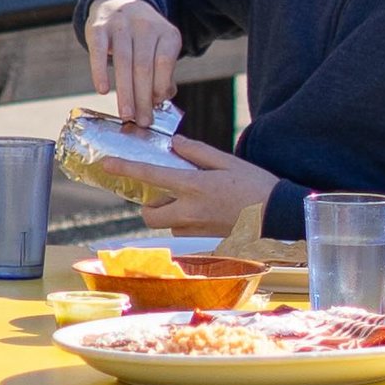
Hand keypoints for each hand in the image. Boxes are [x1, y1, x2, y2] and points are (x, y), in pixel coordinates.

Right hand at [88, 0, 181, 128]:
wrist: (120, 2)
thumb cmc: (143, 38)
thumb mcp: (160, 49)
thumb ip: (163, 74)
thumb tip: (161, 100)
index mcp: (166, 33)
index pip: (164, 63)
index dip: (159, 88)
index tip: (155, 109)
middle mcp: (145, 26)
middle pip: (144, 67)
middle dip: (143, 98)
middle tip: (142, 121)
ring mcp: (121, 25)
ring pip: (124, 62)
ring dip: (125, 92)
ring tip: (126, 114)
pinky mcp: (98, 27)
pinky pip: (98, 51)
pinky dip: (100, 71)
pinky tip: (103, 90)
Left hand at [135, 135, 270, 244]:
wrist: (278, 217)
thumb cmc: (256, 185)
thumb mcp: (228, 161)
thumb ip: (197, 152)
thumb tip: (174, 144)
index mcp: (195, 186)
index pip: (151, 176)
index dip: (125, 169)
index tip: (106, 163)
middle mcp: (190, 210)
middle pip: (149, 213)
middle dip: (147, 204)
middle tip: (161, 190)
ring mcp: (196, 228)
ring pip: (165, 223)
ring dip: (168, 211)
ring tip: (189, 198)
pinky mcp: (204, 239)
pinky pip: (182, 230)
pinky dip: (184, 219)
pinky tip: (204, 209)